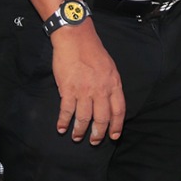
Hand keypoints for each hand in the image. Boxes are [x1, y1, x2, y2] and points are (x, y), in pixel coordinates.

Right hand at [49, 22, 125, 143]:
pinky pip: (67, 110)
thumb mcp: (110, 67)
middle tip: (94, 141)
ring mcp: (84, 90)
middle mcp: (101, 89)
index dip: (116, 125)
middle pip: (102, 118)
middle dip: (98, 133)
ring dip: (80, 131)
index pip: (118, 110)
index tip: (113, 136)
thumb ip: (111, 85)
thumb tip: (110, 101)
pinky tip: (62, 128)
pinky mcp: (68, 89)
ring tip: (77, 137)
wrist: (75, 38)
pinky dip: (64, 121)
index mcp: (113, 84)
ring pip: (84, 118)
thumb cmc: (93, 51)